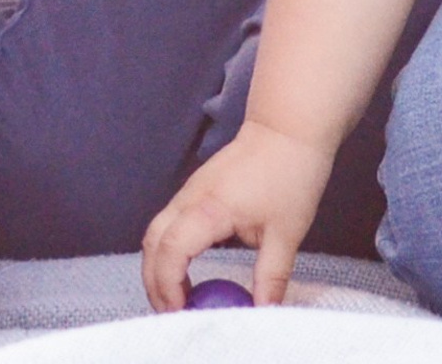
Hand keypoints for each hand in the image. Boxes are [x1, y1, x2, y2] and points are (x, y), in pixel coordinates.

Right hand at [143, 122, 334, 310]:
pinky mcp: (197, 189)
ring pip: (156, 231)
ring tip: (177, 298)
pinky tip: (187, 270)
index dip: (168, 286)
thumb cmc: (290, 173)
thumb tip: (265, 312)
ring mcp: (191, 191)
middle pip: (152, 243)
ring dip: (158, 266)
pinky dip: (168, 250)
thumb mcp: (286, 232)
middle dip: (154, 282)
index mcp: (209, 208)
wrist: (289, 128)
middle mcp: (191, 198)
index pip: (170, 251)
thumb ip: (271, 276)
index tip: (181, 313)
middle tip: (172, 315)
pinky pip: (169, 222)